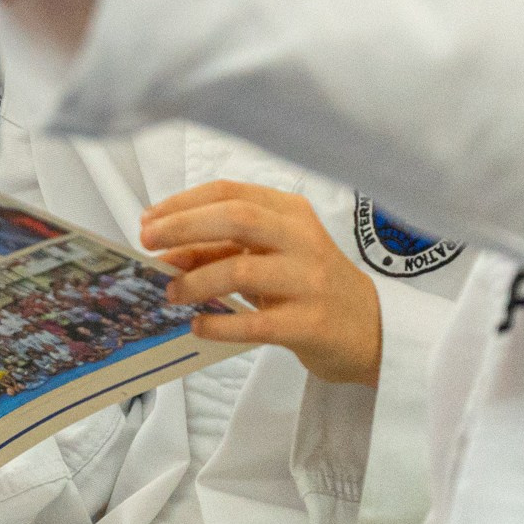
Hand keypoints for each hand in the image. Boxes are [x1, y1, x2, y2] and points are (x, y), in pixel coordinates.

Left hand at [140, 181, 383, 385]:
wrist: (375, 331)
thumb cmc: (312, 285)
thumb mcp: (272, 255)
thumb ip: (225, 248)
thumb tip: (168, 250)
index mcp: (291, 212)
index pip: (230, 192)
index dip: (182, 203)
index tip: (149, 219)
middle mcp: (303, 240)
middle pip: (235, 219)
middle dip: (182, 228)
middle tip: (148, 244)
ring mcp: (309, 282)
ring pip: (240, 269)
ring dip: (195, 281)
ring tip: (171, 294)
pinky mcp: (310, 324)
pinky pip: (254, 322)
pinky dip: (219, 323)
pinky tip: (199, 325)